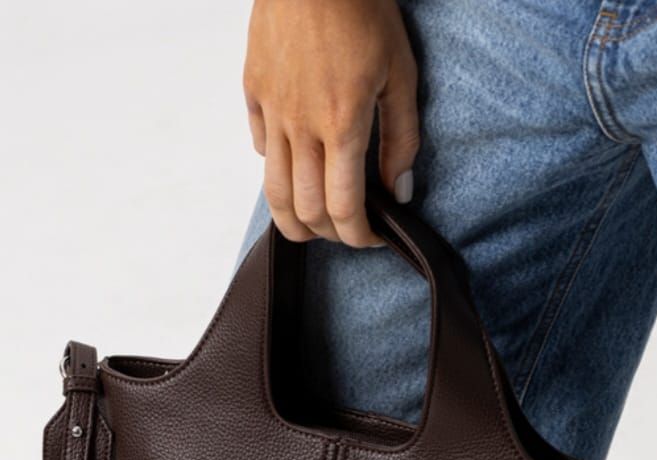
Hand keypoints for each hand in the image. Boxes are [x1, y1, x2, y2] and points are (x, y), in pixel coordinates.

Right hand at [243, 0, 419, 246]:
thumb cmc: (361, 6)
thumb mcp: (401, 71)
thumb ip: (402, 137)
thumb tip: (400, 190)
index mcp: (341, 124)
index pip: (344, 207)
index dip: (358, 236)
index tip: (372, 238)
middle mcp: (300, 126)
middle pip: (306, 209)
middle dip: (329, 234)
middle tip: (347, 231)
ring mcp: (272, 110)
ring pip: (274, 191)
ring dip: (294, 220)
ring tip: (313, 223)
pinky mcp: (254, 90)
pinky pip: (258, 147)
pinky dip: (274, 169)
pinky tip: (293, 166)